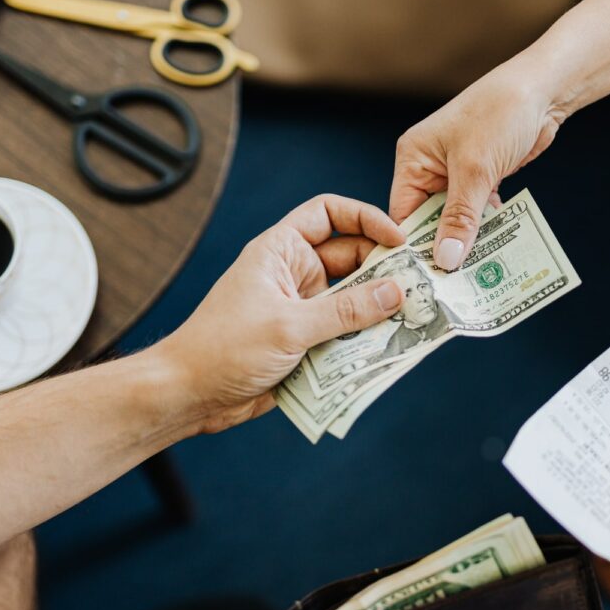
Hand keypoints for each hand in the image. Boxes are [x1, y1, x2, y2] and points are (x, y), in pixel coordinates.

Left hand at [153, 194, 406, 432]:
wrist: (189, 395)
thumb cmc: (224, 348)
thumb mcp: (289, 325)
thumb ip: (345, 310)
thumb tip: (395, 292)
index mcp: (280, 251)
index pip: (329, 214)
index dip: (366, 218)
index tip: (398, 239)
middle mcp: (294, 274)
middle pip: (352, 259)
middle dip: (384, 271)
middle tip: (420, 286)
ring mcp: (301, 309)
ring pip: (353, 300)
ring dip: (379, 309)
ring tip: (415, 318)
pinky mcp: (307, 343)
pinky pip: (345, 334)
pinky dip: (366, 339)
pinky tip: (392, 348)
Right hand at [391, 58, 564, 270]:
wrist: (544, 90)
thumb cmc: (500, 113)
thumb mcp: (475, 170)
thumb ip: (460, 218)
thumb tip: (446, 260)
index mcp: (413, 159)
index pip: (402, 214)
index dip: (411, 247)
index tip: (423, 281)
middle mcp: (428, 167)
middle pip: (428, 221)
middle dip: (442, 249)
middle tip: (451, 286)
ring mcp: (456, 174)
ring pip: (455, 220)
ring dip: (467, 242)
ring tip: (474, 277)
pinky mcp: (481, 178)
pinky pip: (476, 213)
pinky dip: (485, 229)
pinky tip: (494, 252)